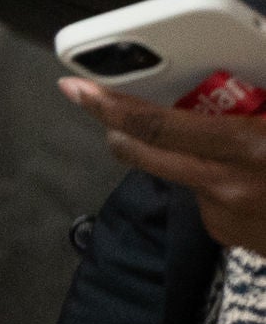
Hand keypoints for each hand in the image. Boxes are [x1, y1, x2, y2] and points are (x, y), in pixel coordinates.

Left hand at [62, 76, 265, 250]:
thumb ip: (255, 104)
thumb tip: (221, 88)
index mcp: (246, 148)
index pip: (155, 126)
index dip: (109, 105)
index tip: (76, 89)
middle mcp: (223, 185)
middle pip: (143, 153)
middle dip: (118, 128)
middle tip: (106, 104)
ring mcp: (221, 216)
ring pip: (180, 174)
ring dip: (190, 156)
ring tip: (242, 145)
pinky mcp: (226, 235)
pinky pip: (206, 197)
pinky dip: (219, 181)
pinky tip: (253, 179)